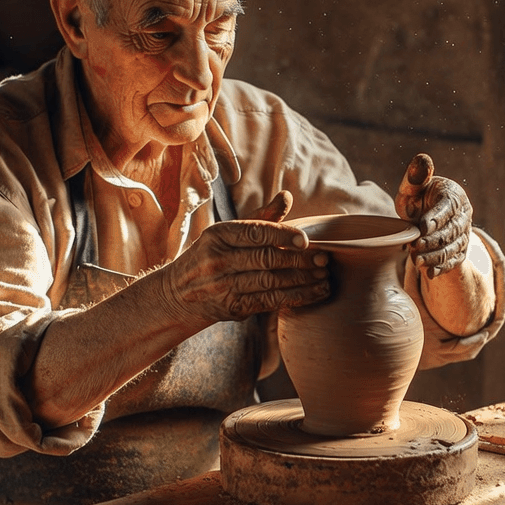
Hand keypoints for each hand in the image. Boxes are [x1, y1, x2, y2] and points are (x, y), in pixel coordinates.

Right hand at [161, 192, 328, 323]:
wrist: (180, 293)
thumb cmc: (214, 255)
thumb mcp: (228, 232)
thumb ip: (261, 217)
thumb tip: (287, 195)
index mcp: (219, 234)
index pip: (255, 233)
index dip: (283, 236)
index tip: (307, 240)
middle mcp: (219, 260)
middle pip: (266, 259)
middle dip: (299, 260)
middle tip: (323, 259)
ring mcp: (224, 286)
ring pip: (271, 283)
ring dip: (302, 280)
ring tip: (323, 275)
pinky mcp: (233, 308)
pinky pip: (270, 302)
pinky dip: (296, 298)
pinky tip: (314, 292)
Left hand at [395, 153, 472, 278]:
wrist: (423, 218)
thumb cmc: (416, 199)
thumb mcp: (412, 188)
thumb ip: (415, 176)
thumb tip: (422, 159)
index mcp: (454, 195)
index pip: (448, 207)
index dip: (436, 218)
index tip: (421, 226)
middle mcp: (464, 215)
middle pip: (453, 230)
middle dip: (434, 240)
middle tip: (415, 246)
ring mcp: (464, 234)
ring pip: (454, 247)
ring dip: (435, 256)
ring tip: (416, 261)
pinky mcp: (460, 249)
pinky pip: (455, 260)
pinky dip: (443, 268)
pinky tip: (429, 273)